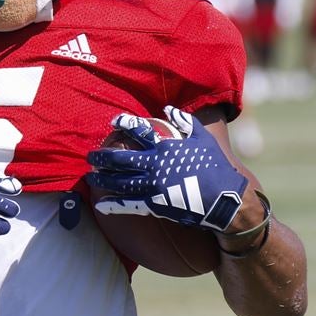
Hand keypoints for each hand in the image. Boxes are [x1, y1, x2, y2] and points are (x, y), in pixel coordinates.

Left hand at [86, 106, 247, 231]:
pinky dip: (113, 205)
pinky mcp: (155, 205)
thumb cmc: (215, 166)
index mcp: (165, 146)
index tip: (113, 122)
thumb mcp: (202, 139)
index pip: (139, 131)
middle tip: (90, 156)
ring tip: (90, 177)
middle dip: (102, 157)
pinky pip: (129, 205)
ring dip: (102, 179)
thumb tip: (169, 109)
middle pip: (121, 159)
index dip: (124, 124)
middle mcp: (155, 165)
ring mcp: (153, 186)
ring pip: (120, 182)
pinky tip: (100, 204)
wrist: (224, 198)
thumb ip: (185, 122)